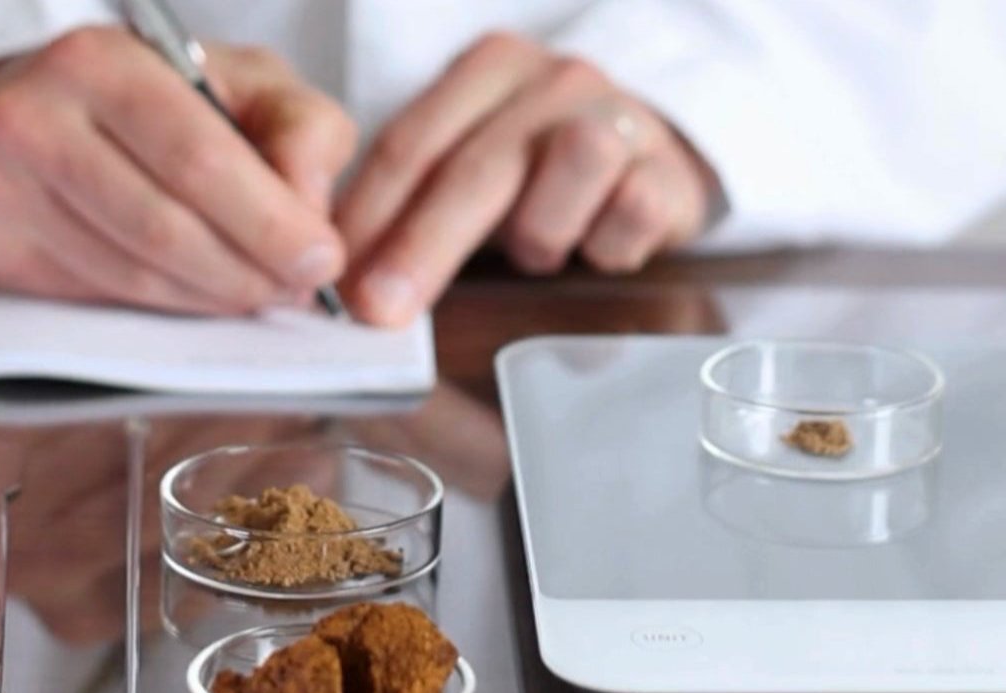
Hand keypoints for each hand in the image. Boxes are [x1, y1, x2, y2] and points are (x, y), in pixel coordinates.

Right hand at [0, 27, 355, 313]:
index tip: (322, 261)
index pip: (197, 160)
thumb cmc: (173, 99)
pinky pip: (106, 303)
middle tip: (299, 289)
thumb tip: (310, 216)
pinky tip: (206, 293)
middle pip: (163, 229)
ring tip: (261, 290)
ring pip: (136, 280)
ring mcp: (4, 195)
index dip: (269, 223)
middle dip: (249, 273)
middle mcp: (32, 122)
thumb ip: (304, 132)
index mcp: (99, 63)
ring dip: (216, 300)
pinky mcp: (1, 255)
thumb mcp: (254, 85)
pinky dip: (173, 310)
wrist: (55, 110)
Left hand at [337, 33, 720, 326]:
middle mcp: (553, 80)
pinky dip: (604, 245)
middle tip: (383, 309)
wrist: (656, 156)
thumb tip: (351, 278)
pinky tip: (598, 245)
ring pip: (569, 168)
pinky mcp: (668, 167)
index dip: (369, 217)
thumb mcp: (474, 167)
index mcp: (488, 70)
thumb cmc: (545, 172)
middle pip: (477, 167)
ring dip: (540, 233)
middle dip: (422, 247)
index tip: (337, 279)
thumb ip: (416, 203)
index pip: (413, 144)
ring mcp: (618, 116)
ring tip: (540, 248)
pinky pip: (629, 212)